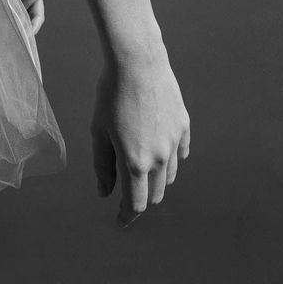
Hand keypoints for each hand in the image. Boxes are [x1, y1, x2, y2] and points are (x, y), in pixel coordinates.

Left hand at [91, 53, 190, 226]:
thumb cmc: (111, 94)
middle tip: (127, 193)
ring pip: (170, 176)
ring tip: (143, 172)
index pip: (135, 203)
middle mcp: (159, 158)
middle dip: (141, 198)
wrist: (138, 62)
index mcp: (135, 162)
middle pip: (154, 193)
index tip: (121, 221)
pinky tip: (161, 152)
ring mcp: (174, 143)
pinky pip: (180, 153)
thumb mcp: (99, 130)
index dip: (127, 216)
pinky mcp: (184, 127)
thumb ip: (103, 164)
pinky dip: (171, 159)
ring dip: (156, 181)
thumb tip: (104, 192)